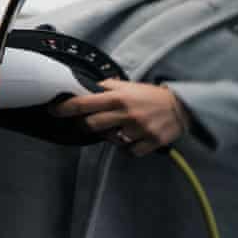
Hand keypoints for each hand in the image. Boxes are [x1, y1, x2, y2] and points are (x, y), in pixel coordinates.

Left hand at [53, 80, 188, 156]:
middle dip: (86, 125)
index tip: (54, 110)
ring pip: (110, 140)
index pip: (85, 103)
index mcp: (119, 97)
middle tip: (88, 123)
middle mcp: (127, 113)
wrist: (182, 106)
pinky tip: (132, 138)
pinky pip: (129, 152)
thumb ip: (108, 88)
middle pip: (92, 125)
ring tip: (118, 128)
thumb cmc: (151, 96)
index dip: (66, 108)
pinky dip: (127, 147)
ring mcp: (139, 129)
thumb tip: (86, 89)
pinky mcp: (150, 142)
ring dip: (109, 136)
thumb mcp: (129, 86)